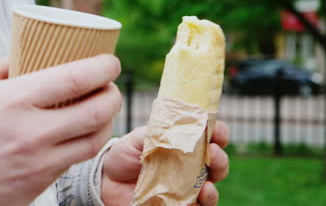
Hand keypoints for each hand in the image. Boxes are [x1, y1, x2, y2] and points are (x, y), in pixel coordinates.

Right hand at [0, 54, 121, 205]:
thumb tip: (21, 59)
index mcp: (14, 101)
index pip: (76, 79)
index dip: (103, 68)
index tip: (111, 62)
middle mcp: (33, 132)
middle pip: (97, 112)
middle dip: (114, 95)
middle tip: (111, 87)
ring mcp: (40, 161)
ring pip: (95, 140)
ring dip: (107, 122)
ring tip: (102, 110)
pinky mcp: (41, 182)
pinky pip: (75, 160)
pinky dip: (85, 143)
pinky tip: (79, 133)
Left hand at [101, 121, 228, 205]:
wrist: (106, 181)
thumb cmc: (124, 156)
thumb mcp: (137, 138)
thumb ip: (156, 131)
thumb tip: (174, 127)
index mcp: (183, 144)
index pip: (209, 136)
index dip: (218, 132)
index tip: (217, 130)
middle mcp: (190, 166)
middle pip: (217, 163)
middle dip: (220, 158)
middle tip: (212, 153)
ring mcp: (186, 187)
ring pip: (211, 187)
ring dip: (214, 183)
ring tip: (207, 183)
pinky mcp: (179, 205)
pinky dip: (204, 202)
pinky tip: (200, 196)